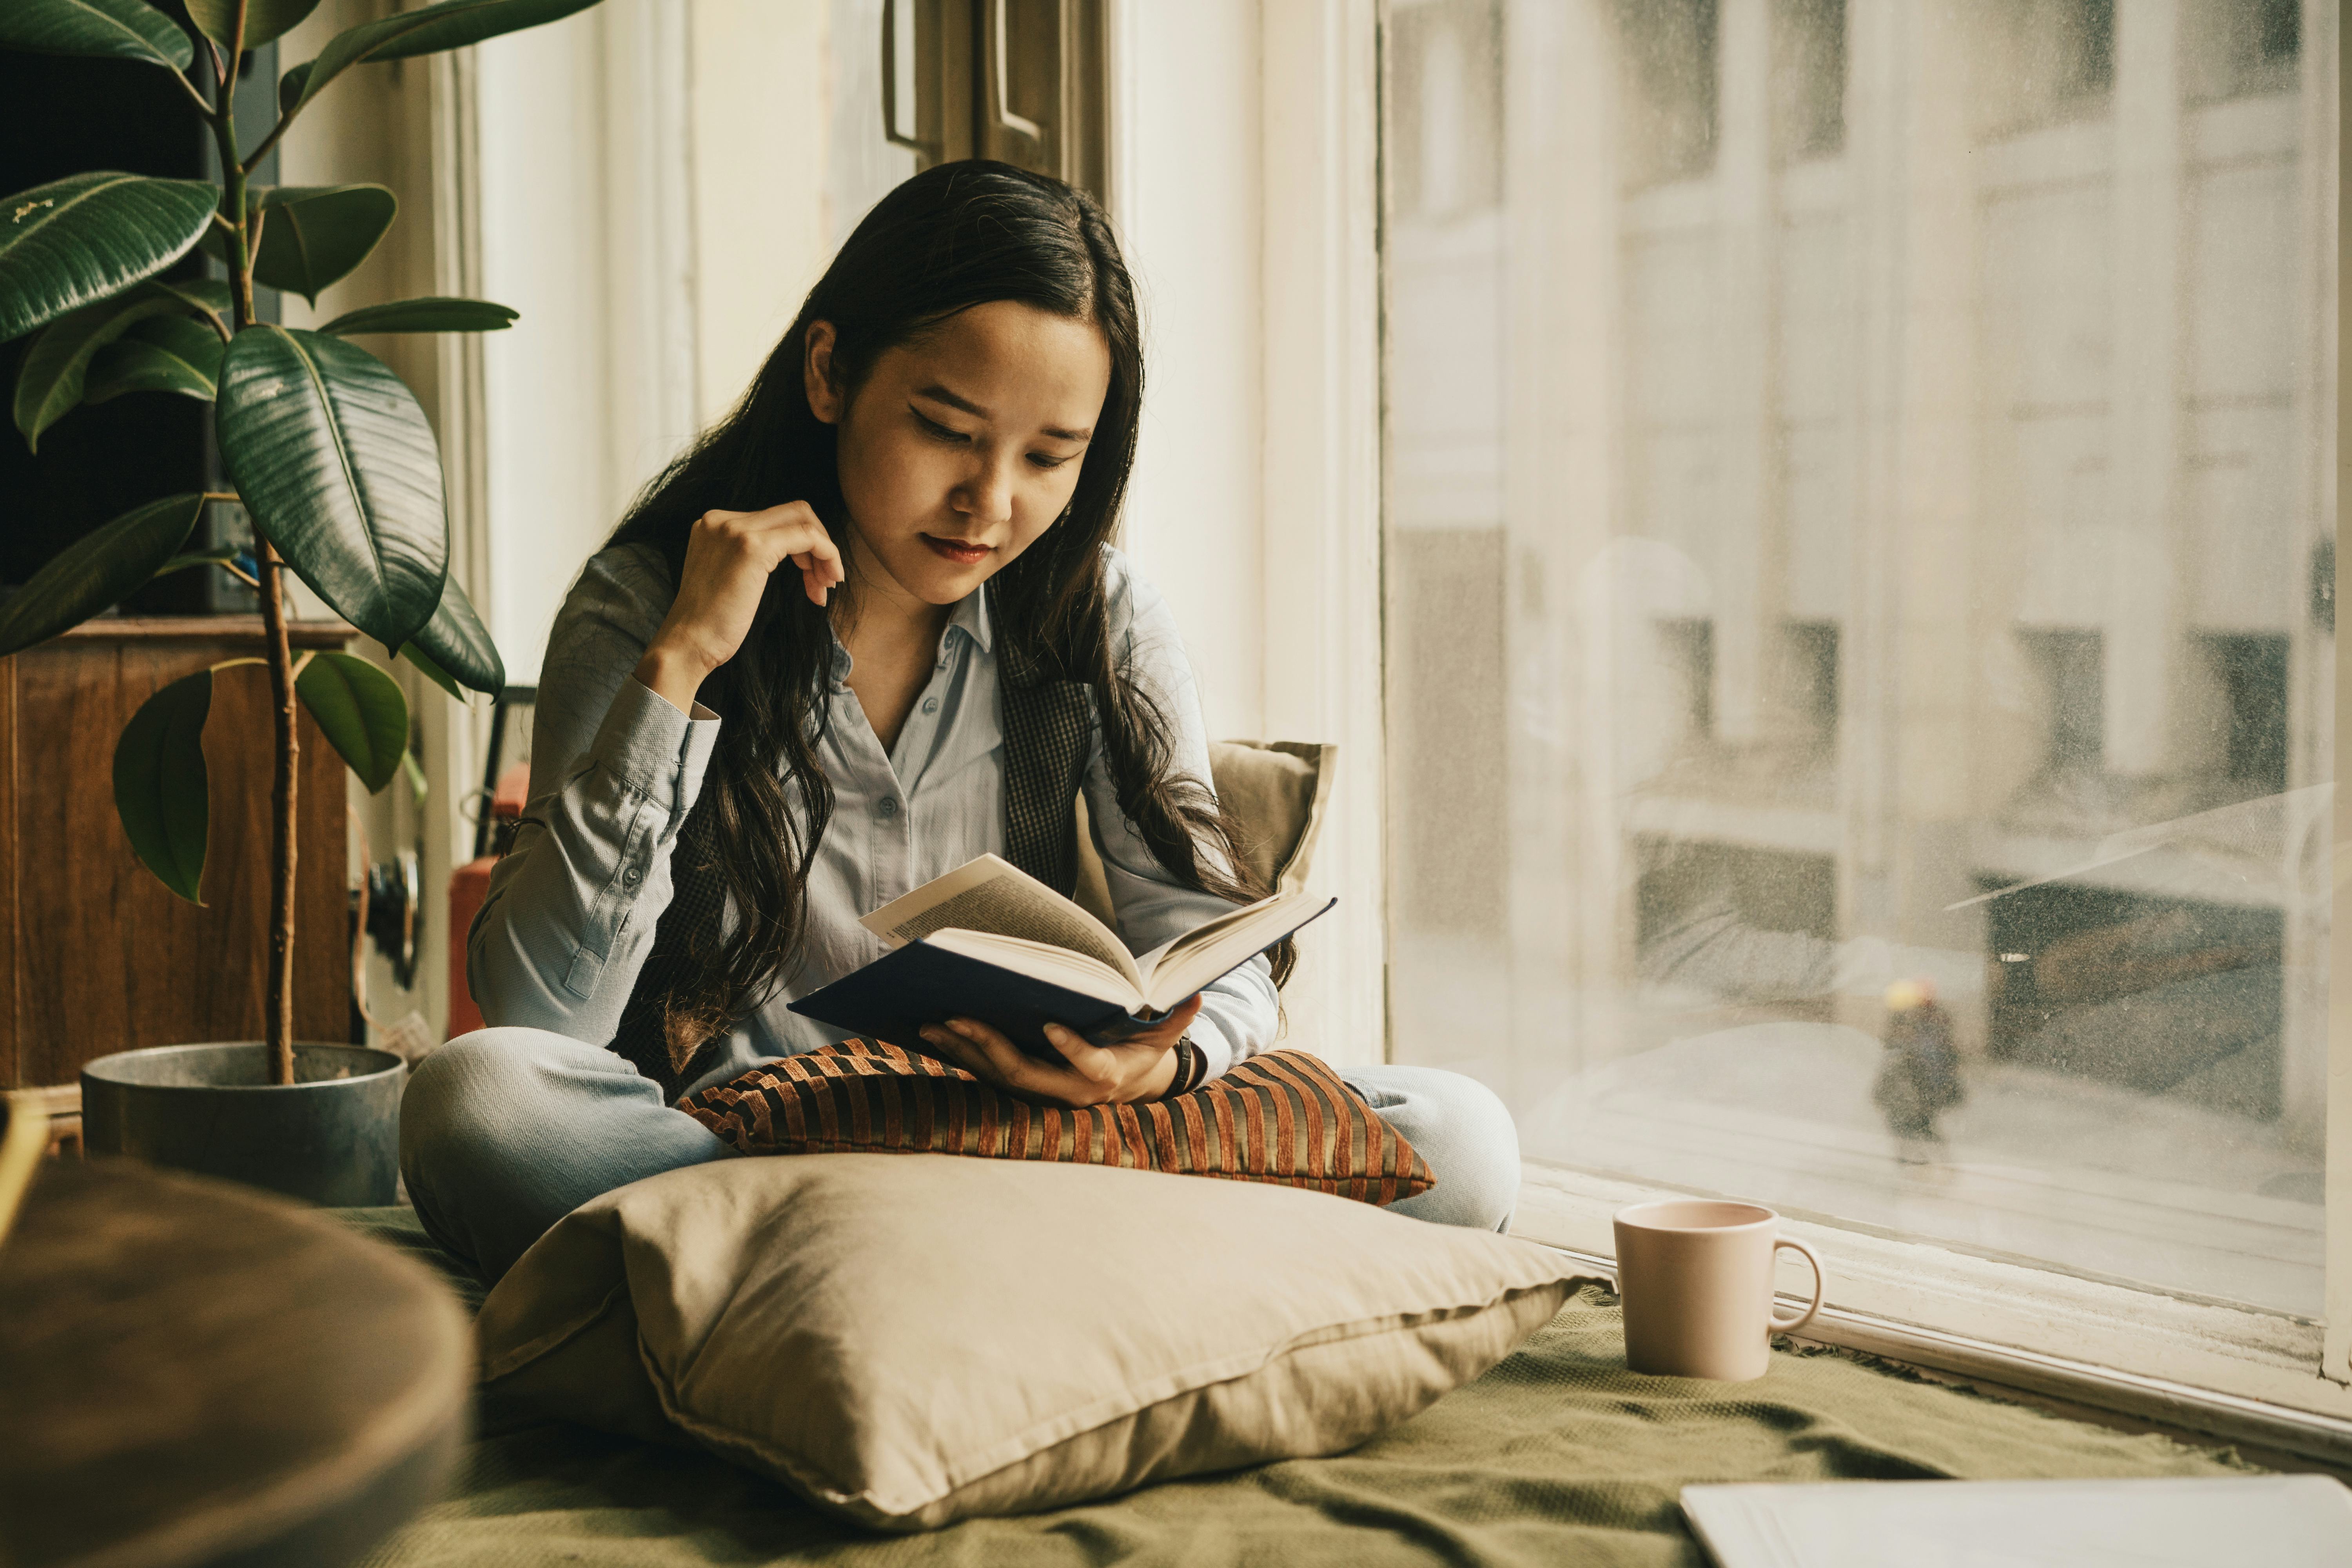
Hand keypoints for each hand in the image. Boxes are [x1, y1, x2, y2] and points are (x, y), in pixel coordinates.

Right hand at [634, 502, 844, 709]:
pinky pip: (807, 537)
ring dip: (825, 553)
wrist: (688, 644)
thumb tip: (797, 551)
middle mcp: (723, 519)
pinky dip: (827, 555)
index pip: (776, 517)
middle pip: (794, 512)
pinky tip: (824, 585)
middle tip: (824, 581)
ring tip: (824, 587)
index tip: (810, 578)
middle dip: (819, 544)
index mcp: (715, 523)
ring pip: (804, 520)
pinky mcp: (753, 547)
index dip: (802, 545)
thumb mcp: (730, 575)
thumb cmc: (711, 622)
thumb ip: (751, 555)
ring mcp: (736, 529)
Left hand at [919, 994, 1204, 1107]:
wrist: (1126, 1090)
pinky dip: (963, 1056)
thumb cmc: (1140, 1055)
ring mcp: (1042, 1092)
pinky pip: (988, 1074)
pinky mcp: (1024, 1088)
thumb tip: (1195, 996)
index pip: (1088, 1065)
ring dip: (964, 1052)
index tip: (1051, 1026)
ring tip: (932, 1024)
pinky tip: (937, 1035)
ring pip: (998, 1076)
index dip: (1071, 1048)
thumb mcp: (1161, 1040)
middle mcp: (1068, 1090)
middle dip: (990, 1045)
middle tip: (959, 1018)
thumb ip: (1175, 1020)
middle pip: (1025, 1073)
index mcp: (1105, 1076)